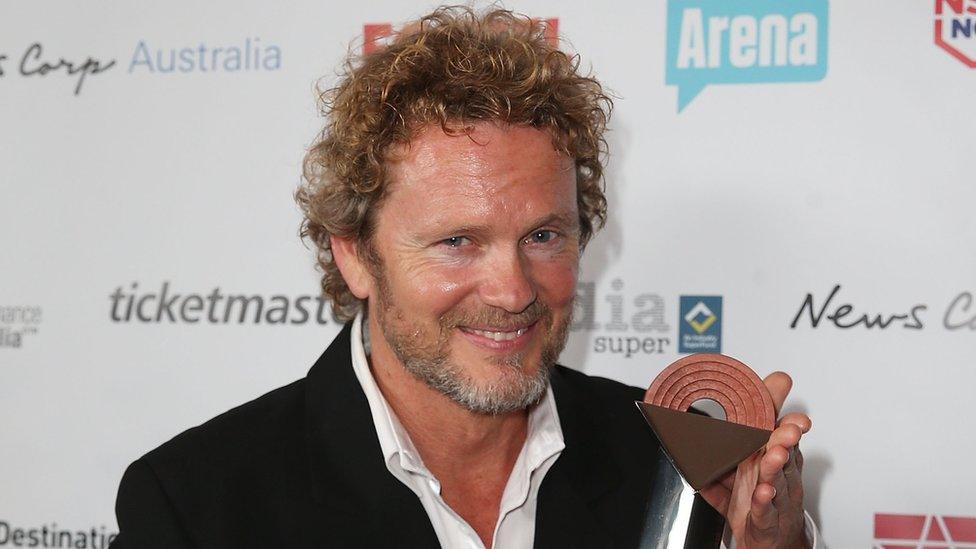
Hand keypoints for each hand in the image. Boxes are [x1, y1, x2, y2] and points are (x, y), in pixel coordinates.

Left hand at [699, 372, 811, 548]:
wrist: (773, 541)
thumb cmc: (760, 502)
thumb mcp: (738, 473)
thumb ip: (717, 453)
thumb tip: (689, 434)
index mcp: (770, 458)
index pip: (778, 431)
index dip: (781, 412)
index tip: (785, 391)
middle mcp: (777, 475)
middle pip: (783, 452)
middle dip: (785, 437)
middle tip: (787, 426)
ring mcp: (776, 497)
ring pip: (778, 480)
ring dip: (776, 466)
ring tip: (775, 453)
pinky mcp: (767, 520)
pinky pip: (766, 510)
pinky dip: (764, 501)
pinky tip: (763, 492)